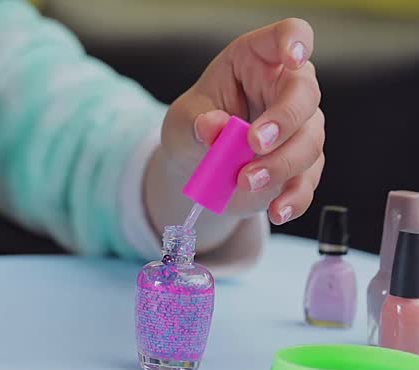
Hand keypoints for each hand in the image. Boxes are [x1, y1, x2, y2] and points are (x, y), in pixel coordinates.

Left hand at [153, 18, 322, 228]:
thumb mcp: (182, 120)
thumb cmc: (193, 127)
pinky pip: (307, 181)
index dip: (295, 42)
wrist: (196, 167)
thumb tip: (212, 127)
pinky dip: (293, 198)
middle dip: (283, 121)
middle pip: (305, 95)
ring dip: (280, 164)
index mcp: (257, 62)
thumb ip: (196, 122)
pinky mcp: (301, 167)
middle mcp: (286, 90)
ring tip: (244, 180)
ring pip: (310, 141)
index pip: (288, 36)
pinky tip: (277, 210)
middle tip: (254, 143)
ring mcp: (299, 129)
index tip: (293, 57)